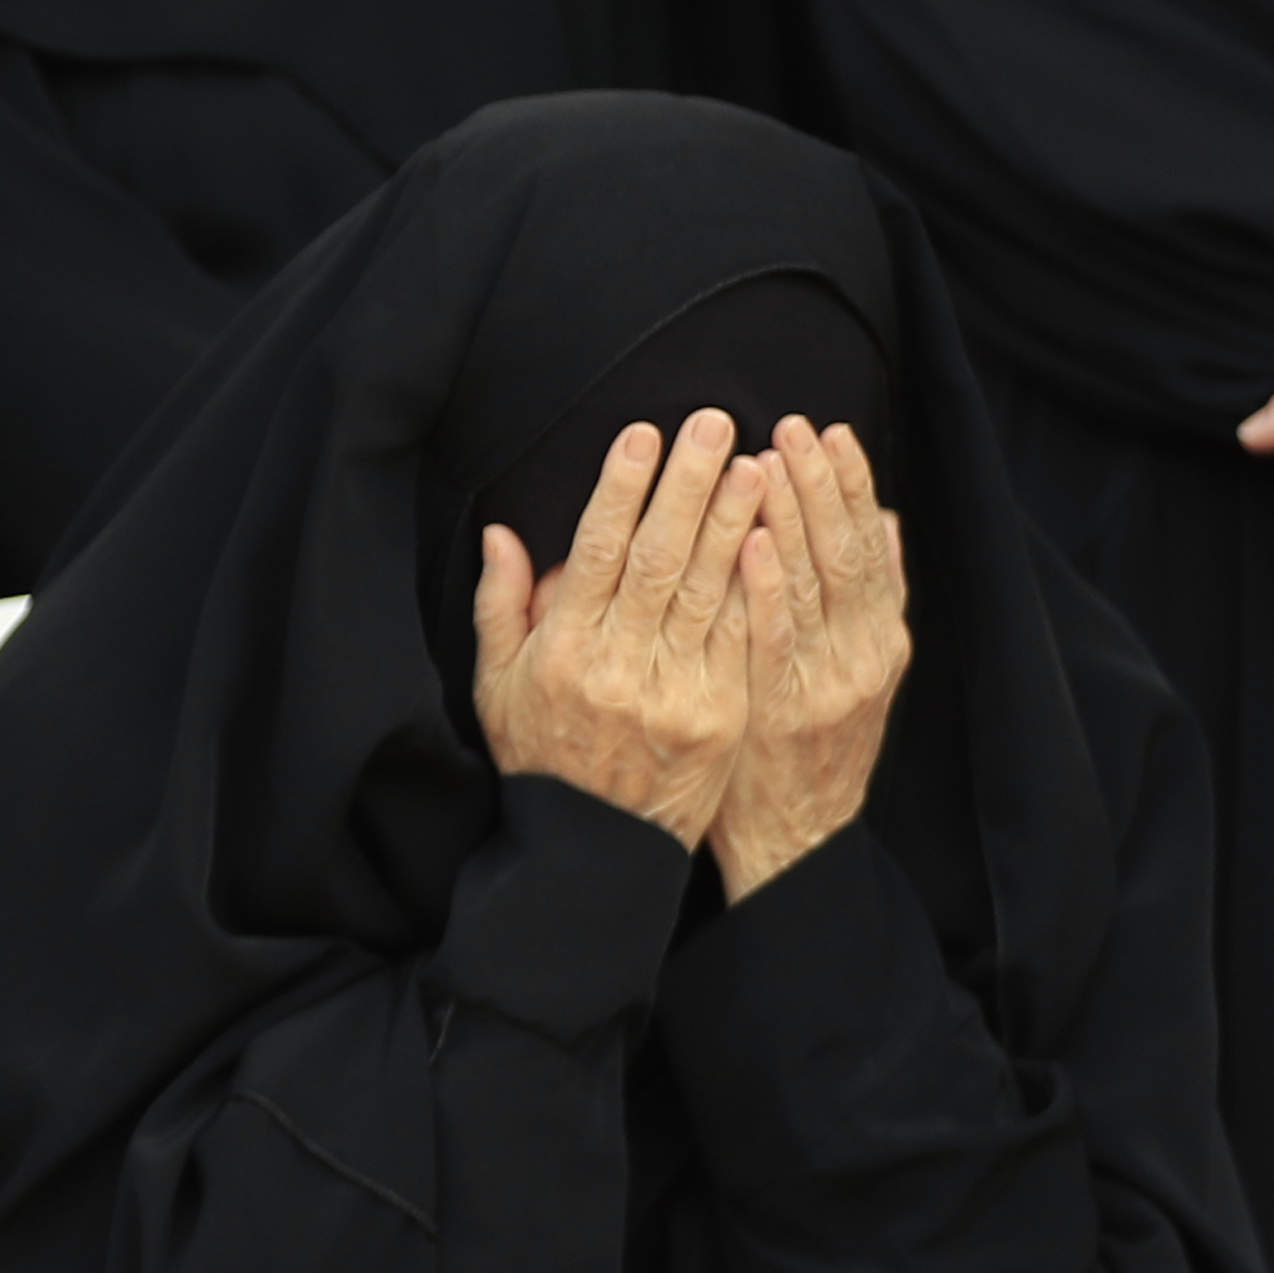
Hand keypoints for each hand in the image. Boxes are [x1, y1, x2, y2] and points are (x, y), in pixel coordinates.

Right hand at [470, 411, 766, 852]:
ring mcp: (676, 691)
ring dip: (734, 523)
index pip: (597, 551)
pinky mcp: (720, 715)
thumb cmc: (542, 758)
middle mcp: (620, 665)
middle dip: (686, 484)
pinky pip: (741, 639)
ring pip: (709, 591)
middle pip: (659, 557)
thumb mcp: (497, 686)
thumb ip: (501, 607)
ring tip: (755, 465)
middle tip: (712, 423)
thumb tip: (502, 533)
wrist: (595, 849)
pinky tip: (776, 540)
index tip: (641, 435)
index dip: (620, 490)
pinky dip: (759, 586)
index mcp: (564, 650)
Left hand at [711, 419, 910, 898]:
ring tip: (773, 456)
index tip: (832, 431)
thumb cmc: (803, 744)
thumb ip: (865, 596)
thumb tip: (885, 519)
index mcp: (879, 637)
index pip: (870, 545)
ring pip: (817, 584)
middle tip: (796, 424)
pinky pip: (778, 638)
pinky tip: (751, 542)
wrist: (796, 839)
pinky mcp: (789, 711)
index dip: (853, 486)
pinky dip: (768, 587)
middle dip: (823, 483)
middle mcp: (865, 653)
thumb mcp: (850, 665)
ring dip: (795, 515)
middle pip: (848, 551)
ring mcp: (831, 682)